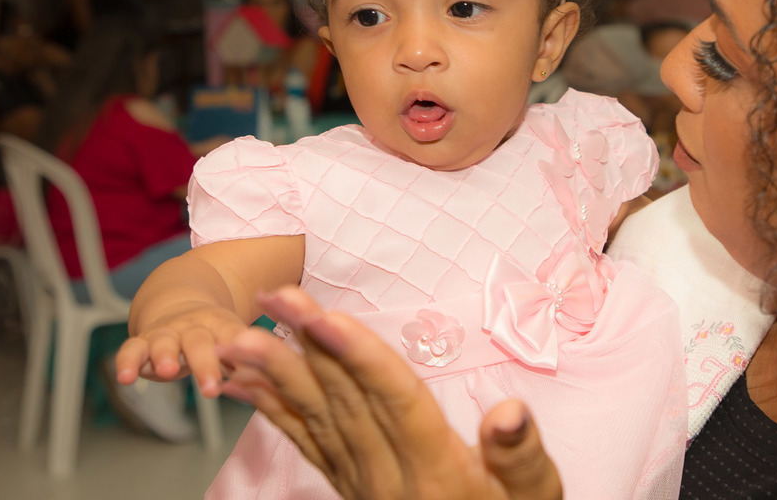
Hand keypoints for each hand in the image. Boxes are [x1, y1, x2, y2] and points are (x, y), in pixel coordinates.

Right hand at [116, 301, 247, 396]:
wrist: (182, 309)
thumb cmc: (215, 336)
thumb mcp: (233, 341)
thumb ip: (248, 360)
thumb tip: (273, 382)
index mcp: (222, 324)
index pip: (233, 336)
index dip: (240, 351)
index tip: (249, 370)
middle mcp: (193, 326)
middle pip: (199, 342)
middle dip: (205, 364)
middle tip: (211, 389)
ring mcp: (166, 332)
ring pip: (164, 343)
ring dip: (165, 356)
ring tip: (167, 372)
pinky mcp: (142, 342)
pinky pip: (131, 350)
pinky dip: (126, 363)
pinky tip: (125, 378)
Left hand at [217, 286, 563, 499]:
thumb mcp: (535, 494)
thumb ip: (522, 454)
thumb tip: (510, 412)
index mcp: (438, 471)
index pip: (395, 402)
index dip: (361, 357)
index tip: (327, 318)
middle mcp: (391, 477)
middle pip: (345, 401)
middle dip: (307, 345)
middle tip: (276, 297)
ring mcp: (363, 484)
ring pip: (316, 420)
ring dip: (276, 375)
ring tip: (241, 336)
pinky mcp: (349, 487)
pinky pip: (305, 445)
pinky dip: (273, 412)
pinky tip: (245, 384)